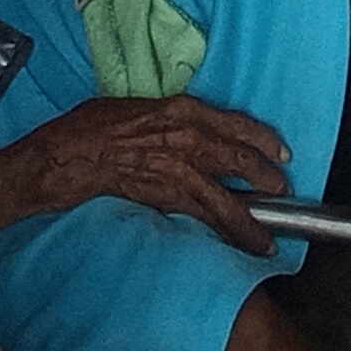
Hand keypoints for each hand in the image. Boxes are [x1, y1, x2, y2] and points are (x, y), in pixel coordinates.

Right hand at [10, 97, 289, 254]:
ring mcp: (178, 167)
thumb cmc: (94, 125)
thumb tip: (189, 129)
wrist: (68, 152)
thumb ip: (169, 118)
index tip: (278, 150)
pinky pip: (203, 215)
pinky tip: (236, 243)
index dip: (262, 138)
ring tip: (266, 237)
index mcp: (182, 108)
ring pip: (227, 195)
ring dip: (251, 218)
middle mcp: (187, 134)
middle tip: (282, 187)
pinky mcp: (165, 195)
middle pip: (239, 157)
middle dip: (266, 176)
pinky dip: (224, 231)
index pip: (236, 122)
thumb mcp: (141, 107)